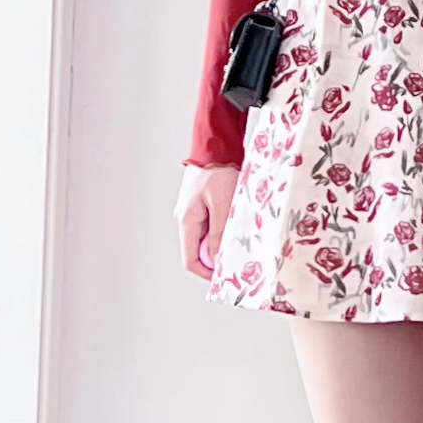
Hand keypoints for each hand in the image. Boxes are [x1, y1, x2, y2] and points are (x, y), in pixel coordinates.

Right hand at [175, 162, 238, 279]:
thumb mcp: (223, 205)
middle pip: (197, 251)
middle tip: (237, 254)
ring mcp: (190, 212)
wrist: (215, 144)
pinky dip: (220, 229)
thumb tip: (217, 260)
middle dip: (216, 257)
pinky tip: (234, 221)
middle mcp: (184, 218)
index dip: (206, 273)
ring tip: (238, 233)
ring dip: (220, 241)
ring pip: (204, 238)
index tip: (223, 277)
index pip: (190, 260)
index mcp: (186, 220)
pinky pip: (208, 225)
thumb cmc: (219, 171)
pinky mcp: (199, 204)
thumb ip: (219, 234)